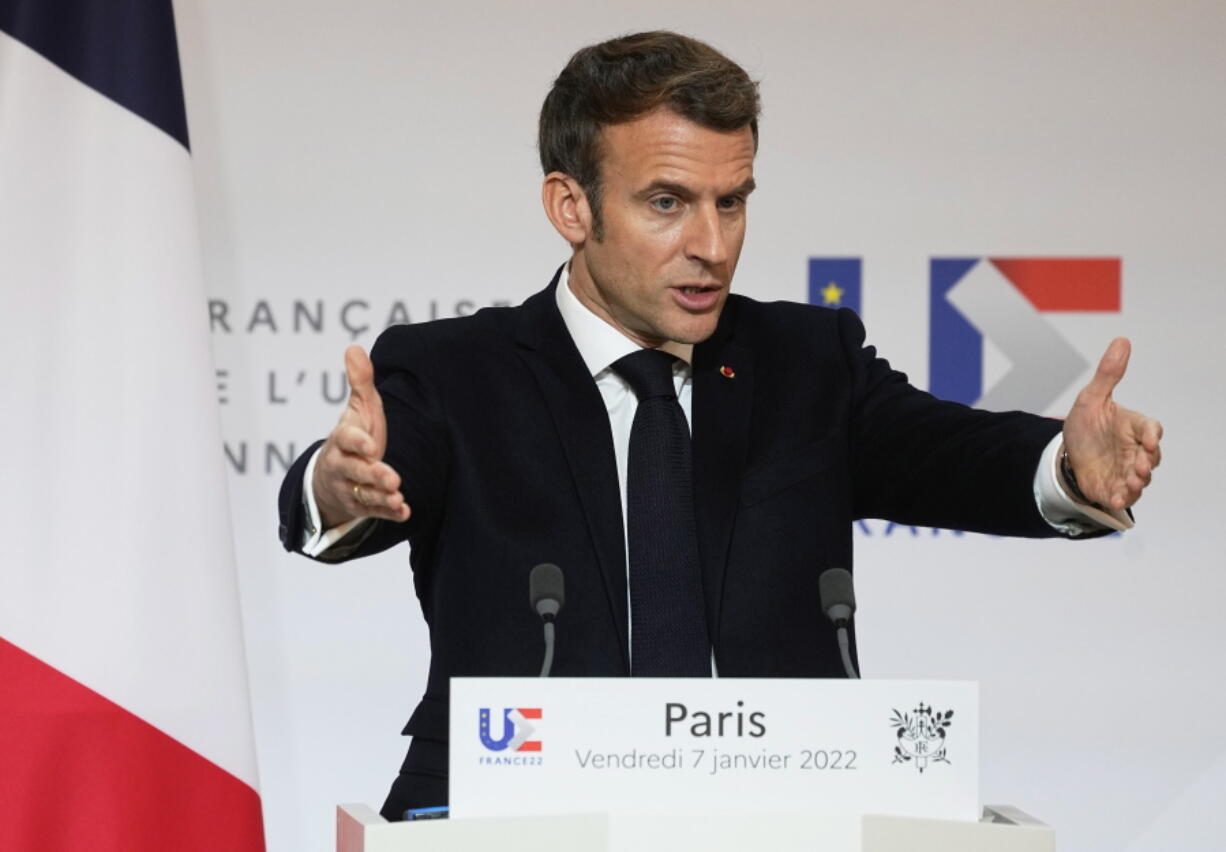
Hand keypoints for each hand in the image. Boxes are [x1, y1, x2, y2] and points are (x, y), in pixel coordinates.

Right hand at [312, 345, 410, 527]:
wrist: (333, 475)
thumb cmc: (355, 436)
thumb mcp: (359, 409)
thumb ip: (360, 382)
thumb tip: (354, 348)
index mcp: (343, 440)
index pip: (347, 440)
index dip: (358, 443)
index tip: (372, 446)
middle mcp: (343, 466)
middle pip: (355, 471)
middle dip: (373, 474)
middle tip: (393, 478)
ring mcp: (351, 488)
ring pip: (364, 495)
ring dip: (381, 498)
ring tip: (398, 498)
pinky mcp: (362, 506)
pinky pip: (375, 513)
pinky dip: (389, 514)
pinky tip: (404, 512)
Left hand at [1061, 338, 1162, 510]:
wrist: (1068, 453)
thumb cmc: (1087, 425)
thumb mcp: (1091, 398)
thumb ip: (1108, 374)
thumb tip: (1122, 341)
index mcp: (1133, 427)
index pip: (1150, 429)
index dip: (1152, 435)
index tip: (1150, 440)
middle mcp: (1135, 451)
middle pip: (1151, 457)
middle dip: (1148, 462)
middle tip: (1141, 466)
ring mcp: (1127, 471)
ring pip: (1140, 479)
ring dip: (1138, 482)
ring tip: (1132, 482)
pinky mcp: (1115, 488)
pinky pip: (1124, 495)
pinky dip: (1122, 498)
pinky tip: (1116, 499)